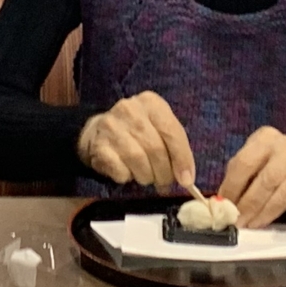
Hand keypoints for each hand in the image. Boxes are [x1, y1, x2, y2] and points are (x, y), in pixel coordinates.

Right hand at [77, 91, 194, 188]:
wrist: (98, 131)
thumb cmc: (137, 131)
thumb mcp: (158, 129)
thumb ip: (174, 148)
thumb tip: (186, 178)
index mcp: (151, 103)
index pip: (171, 131)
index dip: (182, 158)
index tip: (186, 180)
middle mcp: (130, 110)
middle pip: (155, 148)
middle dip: (164, 172)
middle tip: (164, 184)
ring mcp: (111, 126)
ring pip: (138, 159)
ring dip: (147, 176)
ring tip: (147, 178)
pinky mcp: (98, 145)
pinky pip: (120, 170)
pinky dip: (128, 177)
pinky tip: (128, 173)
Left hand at [218, 126, 285, 228]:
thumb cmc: (265, 162)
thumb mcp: (249, 161)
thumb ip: (236, 177)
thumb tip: (221, 203)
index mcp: (265, 138)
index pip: (245, 163)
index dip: (233, 187)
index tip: (225, 206)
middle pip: (268, 178)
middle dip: (251, 204)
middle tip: (239, 222)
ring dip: (269, 211)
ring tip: (255, 224)